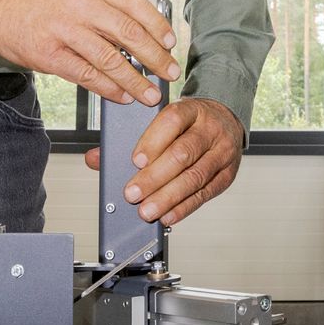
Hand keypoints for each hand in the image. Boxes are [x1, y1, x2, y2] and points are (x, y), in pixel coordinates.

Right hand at [0, 0, 178, 105]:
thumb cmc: (41, 4)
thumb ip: (106, 8)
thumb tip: (143, 37)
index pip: (135, 3)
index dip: (158, 25)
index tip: (171, 42)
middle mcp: (80, 6)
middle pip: (128, 33)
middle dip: (154, 57)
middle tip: (169, 72)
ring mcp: (64, 31)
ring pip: (110, 59)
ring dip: (135, 80)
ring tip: (150, 93)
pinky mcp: (50, 55)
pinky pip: (87, 75)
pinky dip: (109, 89)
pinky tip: (122, 96)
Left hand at [83, 97, 243, 224]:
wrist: (226, 120)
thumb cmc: (189, 123)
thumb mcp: (163, 120)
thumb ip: (129, 137)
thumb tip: (96, 158)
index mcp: (191, 110)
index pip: (172, 121)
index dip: (153, 142)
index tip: (135, 161)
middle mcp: (210, 129)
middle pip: (182, 153)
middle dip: (155, 177)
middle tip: (133, 193)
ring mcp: (222, 152)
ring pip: (195, 176)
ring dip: (168, 197)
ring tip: (147, 210)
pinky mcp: (227, 174)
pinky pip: (205, 193)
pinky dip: (185, 207)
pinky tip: (168, 215)